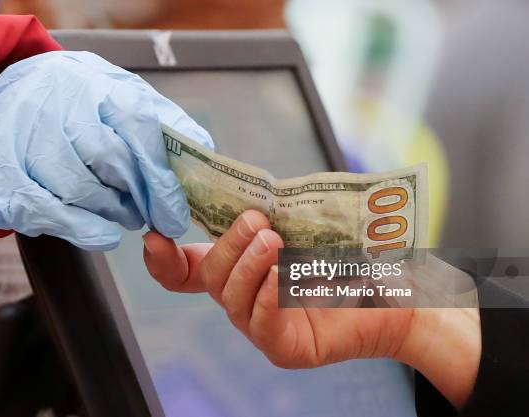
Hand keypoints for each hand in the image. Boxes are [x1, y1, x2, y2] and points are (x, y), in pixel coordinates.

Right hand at [0, 51, 212, 249]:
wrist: (10, 93)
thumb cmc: (80, 101)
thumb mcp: (125, 96)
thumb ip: (166, 124)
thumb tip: (203, 155)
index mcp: (97, 84)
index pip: (140, 129)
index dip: (161, 180)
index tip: (175, 216)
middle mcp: (58, 104)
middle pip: (110, 162)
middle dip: (138, 198)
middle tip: (150, 215)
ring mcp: (23, 137)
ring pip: (79, 190)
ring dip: (110, 213)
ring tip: (122, 213)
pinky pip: (45, 211)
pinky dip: (80, 229)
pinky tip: (98, 231)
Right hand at [144, 210, 480, 408]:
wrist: (399, 293)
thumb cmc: (352, 255)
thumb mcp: (307, 224)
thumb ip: (274, 212)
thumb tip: (245, 195)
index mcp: (242, 268)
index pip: (187, 270)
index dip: (164, 259)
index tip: (155, 236)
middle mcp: (244, 297)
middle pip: (211, 275)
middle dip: (228, 244)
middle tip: (258, 222)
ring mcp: (260, 325)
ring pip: (231, 297)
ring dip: (248, 265)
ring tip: (274, 242)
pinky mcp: (284, 347)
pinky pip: (260, 324)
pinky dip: (267, 297)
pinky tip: (283, 278)